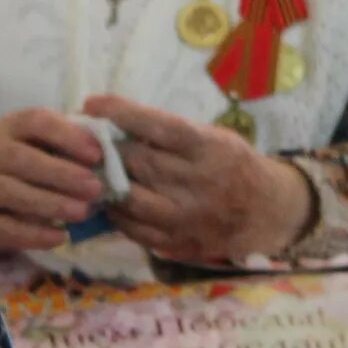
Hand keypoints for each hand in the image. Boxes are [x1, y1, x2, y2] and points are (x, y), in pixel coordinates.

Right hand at [0, 110, 108, 258]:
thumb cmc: (26, 169)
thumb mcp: (43, 148)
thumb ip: (71, 143)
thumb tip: (111, 145)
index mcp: (10, 128)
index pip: (36, 122)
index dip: (67, 136)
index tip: (97, 154)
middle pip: (22, 159)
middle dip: (62, 174)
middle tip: (95, 188)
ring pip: (11, 193)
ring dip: (51, 203)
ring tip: (83, 212)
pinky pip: (5, 228)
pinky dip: (34, 234)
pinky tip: (61, 237)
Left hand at [85, 96, 312, 265]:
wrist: (268, 212)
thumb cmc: (232, 164)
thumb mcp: (213, 139)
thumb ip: (172, 135)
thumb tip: (116, 122)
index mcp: (209, 149)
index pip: (160, 127)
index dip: (122, 114)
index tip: (92, 103)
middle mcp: (199, 183)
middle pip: (139, 163)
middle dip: (104, 150)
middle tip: (79, 139)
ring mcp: (189, 218)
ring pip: (131, 200)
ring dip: (104, 185)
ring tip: (87, 172)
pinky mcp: (180, 244)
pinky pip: (136, 230)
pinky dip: (116, 214)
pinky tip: (108, 202)